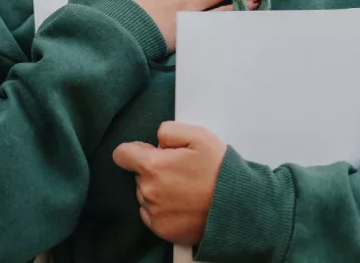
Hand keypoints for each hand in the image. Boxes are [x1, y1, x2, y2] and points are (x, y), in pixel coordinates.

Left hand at [112, 122, 228, 246]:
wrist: (238, 206)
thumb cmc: (220, 171)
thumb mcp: (198, 136)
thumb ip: (169, 130)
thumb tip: (157, 139)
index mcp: (152, 166)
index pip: (122, 154)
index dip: (135, 150)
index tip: (149, 153)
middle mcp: (148, 191)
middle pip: (138, 175)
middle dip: (154, 170)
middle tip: (180, 171)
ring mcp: (154, 213)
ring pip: (146, 195)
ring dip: (158, 190)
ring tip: (186, 189)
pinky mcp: (162, 230)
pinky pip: (152, 215)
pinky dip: (163, 209)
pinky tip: (182, 204)